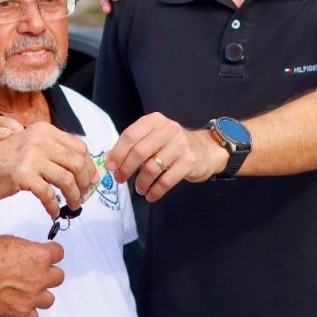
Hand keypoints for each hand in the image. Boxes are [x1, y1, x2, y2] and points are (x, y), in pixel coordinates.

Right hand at [0, 121, 96, 217]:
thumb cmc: (2, 161)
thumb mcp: (29, 147)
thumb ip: (53, 152)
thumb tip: (85, 168)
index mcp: (44, 130)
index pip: (79, 147)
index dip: (89, 166)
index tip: (91, 181)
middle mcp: (40, 139)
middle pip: (78, 163)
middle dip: (85, 183)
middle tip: (84, 196)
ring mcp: (31, 156)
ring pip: (67, 180)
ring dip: (74, 197)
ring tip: (72, 206)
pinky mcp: (22, 175)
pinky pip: (48, 194)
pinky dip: (54, 207)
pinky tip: (53, 213)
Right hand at [0, 235, 63, 316]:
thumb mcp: (11, 241)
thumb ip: (27, 250)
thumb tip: (31, 255)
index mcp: (40, 256)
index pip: (59, 253)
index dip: (51, 254)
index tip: (47, 256)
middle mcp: (40, 277)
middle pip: (58, 277)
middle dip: (47, 275)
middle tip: (34, 274)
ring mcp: (32, 297)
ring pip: (49, 300)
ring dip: (40, 295)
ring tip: (25, 291)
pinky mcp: (20, 313)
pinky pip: (33, 316)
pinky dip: (27, 312)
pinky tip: (16, 304)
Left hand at [107, 112, 227, 201]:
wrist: (206, 149)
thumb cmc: (172, 144)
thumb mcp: (154, 136)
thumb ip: (134, 144)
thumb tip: (110, 160)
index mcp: (154, 121)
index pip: (130, 135)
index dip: (117, 152)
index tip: (110, 167)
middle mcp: (168, 130)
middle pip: (139, 152)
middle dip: (126, 169)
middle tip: (120, 179)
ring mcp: (180, 146)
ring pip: (152, 168)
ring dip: (141, 182)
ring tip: (139, 188)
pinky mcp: (189, 162)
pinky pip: (166, 181)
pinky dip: (155, 191)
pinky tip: (150, 195)